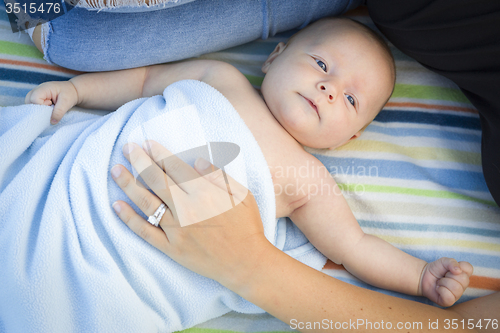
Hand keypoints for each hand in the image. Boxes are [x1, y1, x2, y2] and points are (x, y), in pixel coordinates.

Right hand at [24, 81, 78, 124]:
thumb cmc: (69, 94)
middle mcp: (37, 90)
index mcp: (43, 88)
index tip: (51, 104)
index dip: (41, 105)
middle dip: (38, 108)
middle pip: (28, 101)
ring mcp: (36, 94)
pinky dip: (39, 109)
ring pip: (29, 104)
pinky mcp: (38, 98)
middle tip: (50, 107)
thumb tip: (52, 122)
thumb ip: (59, 112)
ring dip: (38, 109)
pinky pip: (33, 105)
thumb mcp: (66, 102)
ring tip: (50, 107)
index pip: (34, 99)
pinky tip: (48, 108)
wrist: (73, 90)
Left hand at [110, 140, 271, 288]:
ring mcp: (177, 230)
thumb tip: (197, 161)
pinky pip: (145, 232)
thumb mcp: (242, 196)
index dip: (160, 153)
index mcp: (204, 194)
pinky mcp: (171, 248)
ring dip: (129, 184)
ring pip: (147, 203)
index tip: (148, 143)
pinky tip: (116, 206)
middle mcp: (187, 209)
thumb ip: (219, 177)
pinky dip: (129, 219)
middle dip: (140, 161)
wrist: (246, 263)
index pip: (176, 168)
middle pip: (157, 180)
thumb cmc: (247, 227)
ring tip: (115, 170)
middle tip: (127, 148)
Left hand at [420, 258, 472, 306]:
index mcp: (464, 274)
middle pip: (464, 279)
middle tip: (444, 276)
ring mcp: (457, 294)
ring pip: (456, 288)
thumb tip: (458, 271)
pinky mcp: (449, 301)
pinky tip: (438, 289)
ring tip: (440, 282)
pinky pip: (449, 297)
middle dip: (449, 275)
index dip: (458, 266)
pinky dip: (441, 290)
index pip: (468, 268)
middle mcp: (463, 285)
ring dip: (443, 282)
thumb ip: (452, 262)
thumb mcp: (443, 261)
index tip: (450, 268)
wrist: (423, 276)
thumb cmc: (436, 269)